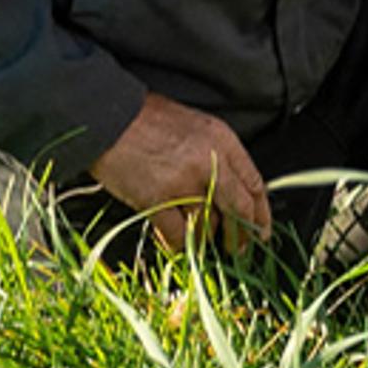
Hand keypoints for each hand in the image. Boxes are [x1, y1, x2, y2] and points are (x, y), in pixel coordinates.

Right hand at [90, 90, 273, 251]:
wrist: (107, 117)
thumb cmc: (146, 119)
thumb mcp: (194, 126)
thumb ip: (216, 156)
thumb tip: (230, 194)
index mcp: (222, 140)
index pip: (254, 184)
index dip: (260, 213)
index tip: (260, 231)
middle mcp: (209, 161)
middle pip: (239, 210)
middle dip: (240, 236)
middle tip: (236, 249)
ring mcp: (183, 182)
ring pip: (208, 225)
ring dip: (203, 237)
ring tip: (197, 239)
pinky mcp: (157, 200)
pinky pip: (179, 236)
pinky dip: (180, 245)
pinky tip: (176, 245)